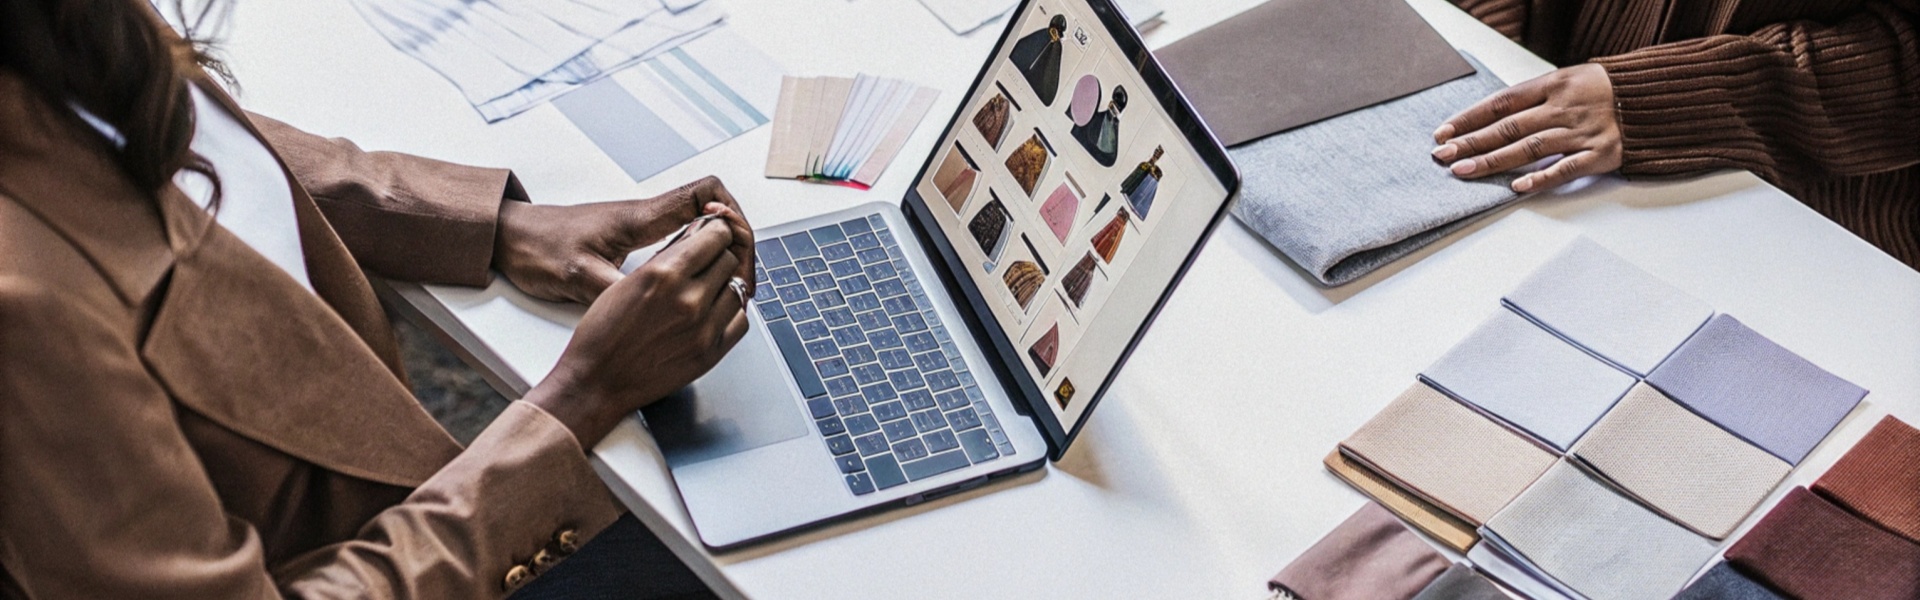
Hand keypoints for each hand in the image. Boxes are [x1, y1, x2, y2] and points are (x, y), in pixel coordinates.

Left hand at [493, 176, 756, 303]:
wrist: (509, 239)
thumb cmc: (538, 249)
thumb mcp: (576, 276)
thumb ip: (614, 290)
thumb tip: (648, 310)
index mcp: (641, 217)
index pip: (706, 193)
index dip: (733, 215)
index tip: (737, 248)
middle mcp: (648, 217)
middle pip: (716, 213)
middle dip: (740, 243)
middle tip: (744, 281)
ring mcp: (643, 229)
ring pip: (703, 230)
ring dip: (725, 253)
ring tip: (733, 288)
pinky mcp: (635, 244)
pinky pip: (684, 244)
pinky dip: (703, 262)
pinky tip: (702, 288)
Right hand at [525, 217, 751, 445]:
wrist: (597, 381)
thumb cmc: (603, 334)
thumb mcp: (628, 281)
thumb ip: (666, 258)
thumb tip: (695, 238)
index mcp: (664, 274)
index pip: (716, 236)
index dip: (715, 233)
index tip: (712, 236)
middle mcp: (689, 299)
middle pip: (729, 260)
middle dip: (718, 258)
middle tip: (704, 266)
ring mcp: (704, 328)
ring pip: (737, 289)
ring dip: (724, 286)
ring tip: (705, 292)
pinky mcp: (711, 353)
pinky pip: (740, 321)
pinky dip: (730, 314)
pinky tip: (712, 315)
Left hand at [1431, 63, 1622, 192]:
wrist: (1656, 97)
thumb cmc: (1603, 90)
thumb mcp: (1567, 80)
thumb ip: (1533, 98)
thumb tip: (1491, 118)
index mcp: (1553, 85)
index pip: (1501, 102)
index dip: (1470, 117)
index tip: (1444, 131)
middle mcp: (1563, 108)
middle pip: (1509, 127)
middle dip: (1471, 142)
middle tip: (1442, 155)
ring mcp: (1581, 132)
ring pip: (1529, 148)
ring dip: (1492, 161)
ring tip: (1463, 171)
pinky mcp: (1600, 155)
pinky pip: (1565, 169)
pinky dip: (1540, 178)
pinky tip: (1515, 186)